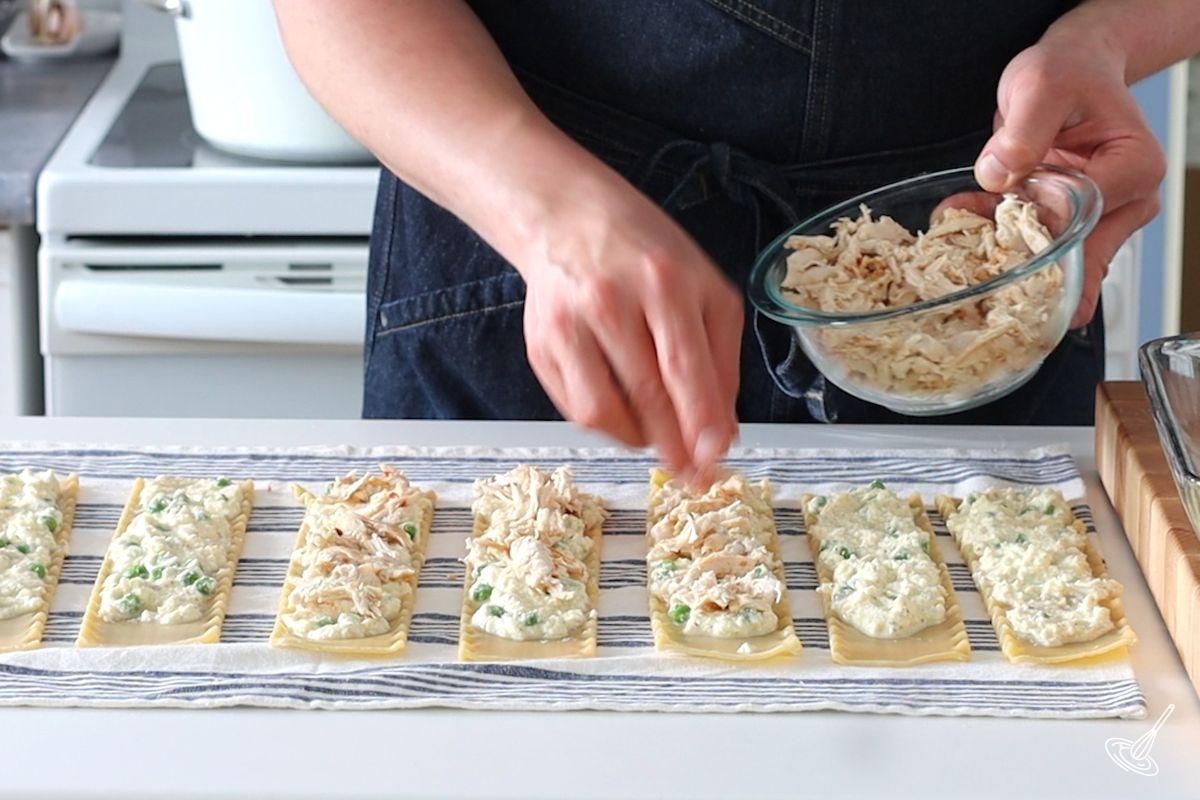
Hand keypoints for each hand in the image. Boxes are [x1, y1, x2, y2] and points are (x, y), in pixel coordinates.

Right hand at [516, 175, 741, 485]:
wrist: (567, 219)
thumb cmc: (648, 255)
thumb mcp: (704, 289)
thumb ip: (720, 360)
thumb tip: (723, 432)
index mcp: (663, 282)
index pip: (684, 365)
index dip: (701, 419)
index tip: (716, 457)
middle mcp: (610, 302)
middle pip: (645, 394)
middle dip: (674, 445)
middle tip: (693, 475)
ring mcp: (568, 325)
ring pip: (603, 411)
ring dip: (638, 439)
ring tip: (660, 438)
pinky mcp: (540, 346)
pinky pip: (577, 408)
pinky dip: (608, 425)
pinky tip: (628, 415)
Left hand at [973, 35, 1165, 327]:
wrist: (1070, 71)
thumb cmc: (1069, 73)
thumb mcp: (1042, 87)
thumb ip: (1024, 131)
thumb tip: (998, 173)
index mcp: (1134, 169)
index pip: (1082, 218)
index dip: (1035, 226)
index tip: (993, 222)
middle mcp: (1127, 202)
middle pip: (1074, 256)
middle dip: (1021, 262)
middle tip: (973, 267)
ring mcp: (1100, 219)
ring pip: (1052, 259)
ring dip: (1003, 253)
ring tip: (959, 239)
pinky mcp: (1069, 224)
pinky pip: (1034, 246)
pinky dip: (997, 240)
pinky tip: (963, 226)